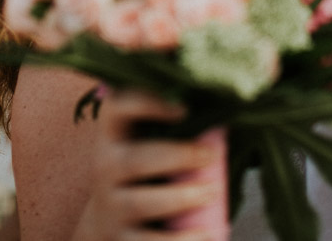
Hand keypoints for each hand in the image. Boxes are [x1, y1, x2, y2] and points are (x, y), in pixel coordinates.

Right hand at [72, 90, 224, 240]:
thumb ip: (174, 125)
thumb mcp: (144, 144)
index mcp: (112, 136)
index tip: (183, 107)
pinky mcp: (120, 239)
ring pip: (140, 202)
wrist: (106, 223)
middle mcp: (104, 168)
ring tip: (213, 192)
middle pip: (134, 160)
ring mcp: (110, 206)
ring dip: (181, 197)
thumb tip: (227, 107)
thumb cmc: (142, 173)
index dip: (146, 102)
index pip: (117, 108)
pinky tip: (209, 235)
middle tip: (211, 156)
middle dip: (177, 156)